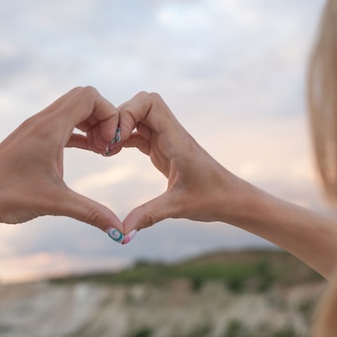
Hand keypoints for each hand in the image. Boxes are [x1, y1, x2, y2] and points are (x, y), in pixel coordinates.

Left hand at [0, 86, 122, 231]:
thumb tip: (120, 232)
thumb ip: (92, 213)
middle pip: (84, 98)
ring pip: (73, 109)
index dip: (109, 115)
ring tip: (100, 151)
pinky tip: (89, 151)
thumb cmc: (8, 197)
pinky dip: (80, 132)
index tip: (110, 144)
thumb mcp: (56, 203)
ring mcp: (36, 127)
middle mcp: (42, 121)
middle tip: (108, 146)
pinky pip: (64, 123)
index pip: (90, 97)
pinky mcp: (32, 138)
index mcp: (50, 128)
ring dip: (92, 125)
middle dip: (104, 118)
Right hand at [114, 92, 239, 240]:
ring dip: (119, 128)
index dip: (128, 112)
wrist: (231, 199)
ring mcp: (167, 141)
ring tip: (105, 150)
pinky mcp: (163, 150)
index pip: (151, 103)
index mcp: (177, 140)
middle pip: (141, 104)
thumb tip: (122, 232)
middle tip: (106, 143)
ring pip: (138, 117)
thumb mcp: (178, 207)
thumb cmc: (212, 199)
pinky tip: (111, 153)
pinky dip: (124, 138)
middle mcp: (172, 134)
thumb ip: (149, 215)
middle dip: (119, 117)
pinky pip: (139, 134)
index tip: (117, 138)